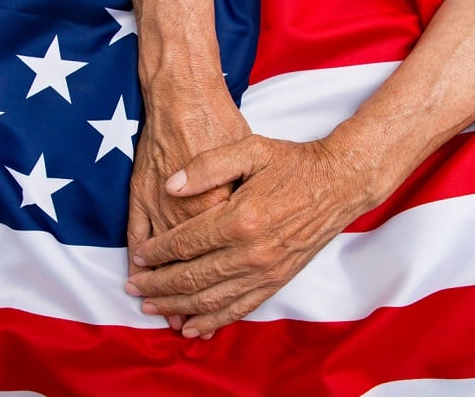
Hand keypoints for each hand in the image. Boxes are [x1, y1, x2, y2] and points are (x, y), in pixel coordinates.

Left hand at [126, 134, 378, 337]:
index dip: (157, 253)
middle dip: (158, 285)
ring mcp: (267, 270)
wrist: (340, 183)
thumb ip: (207, 166)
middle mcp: (252, 251)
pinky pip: (240, 308)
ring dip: (177, 306)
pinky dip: (214, 320)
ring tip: (151, 308)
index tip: (139, 258)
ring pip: (211, 298)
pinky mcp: (278, 280)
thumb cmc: (293, 163)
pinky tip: (193, 326)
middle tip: (134, 288)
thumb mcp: (250, 149)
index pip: (186, 243)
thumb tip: (171, 185)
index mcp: (241, 217)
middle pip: (192, 277)